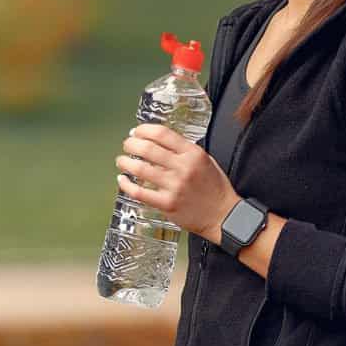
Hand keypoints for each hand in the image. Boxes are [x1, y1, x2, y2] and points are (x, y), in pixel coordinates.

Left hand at [116, 123, 239, 240]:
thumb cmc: (215, 188)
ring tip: (121, 161)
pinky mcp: (167, 204)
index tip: (136, 132)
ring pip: (140, 169)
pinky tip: (122, 180)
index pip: (162, 133)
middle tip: (127, 145)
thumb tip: (157, 142)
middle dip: (131, 144)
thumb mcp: (206, 161)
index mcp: (193, 153)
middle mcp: (183, 168)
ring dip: (125, 162)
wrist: (223, 216)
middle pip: (148, 148)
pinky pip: (140, 192)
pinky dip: (126, 185)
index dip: (144, 130)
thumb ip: (184, 151)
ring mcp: (174, 187)